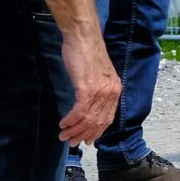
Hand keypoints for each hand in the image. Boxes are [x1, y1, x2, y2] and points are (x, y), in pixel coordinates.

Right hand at [59, 29, 118, 145]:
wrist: (83, 38)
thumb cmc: (87, 54)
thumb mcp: (98, 75)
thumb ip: (97, 90)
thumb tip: (89, 105)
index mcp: (115, 90)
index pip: (108, 118)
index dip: (96, 131)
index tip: (87, 140)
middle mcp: (111, 92)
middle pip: (98, 122)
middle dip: (83, 135)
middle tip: (71, 142)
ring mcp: (100, 91)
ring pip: (88, 118)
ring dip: (74, 130)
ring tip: (63, 136)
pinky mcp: (87, 87)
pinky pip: (80, 111)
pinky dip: (71, 120)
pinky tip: (63, 123)